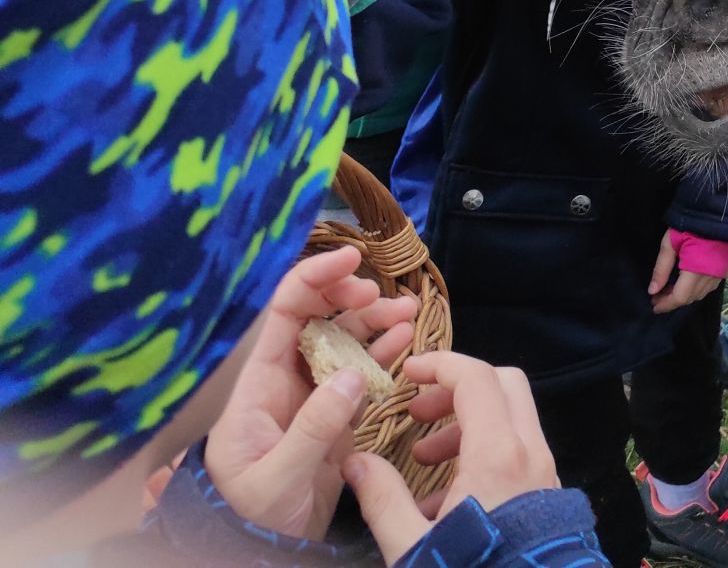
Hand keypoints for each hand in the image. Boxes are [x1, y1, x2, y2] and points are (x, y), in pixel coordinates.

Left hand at [204, 246, 417, 540]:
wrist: (259, 552)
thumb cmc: (250, 516)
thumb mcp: (276, 478)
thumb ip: (312, 428)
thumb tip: (351, 376)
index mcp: (258, 384)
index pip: (284, 312)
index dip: (315, 277)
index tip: (353, 258)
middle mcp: (284, 380)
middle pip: (318, 317)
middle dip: (351, 297)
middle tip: (384, 299)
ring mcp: (311, 396)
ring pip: (343, 341)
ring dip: (375, 322)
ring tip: (408, 315)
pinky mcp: (334, 416)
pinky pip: (360, 372)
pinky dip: (384, 353)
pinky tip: (405, 343)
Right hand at [343, 352, 559, 564]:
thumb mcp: (413, 545)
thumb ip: (382, 498)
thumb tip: (354, 462)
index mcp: (499, 454)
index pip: (476, 379)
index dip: (440, 365)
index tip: (407, 373)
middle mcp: (530, 452)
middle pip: (503, 385)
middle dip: (458, 389)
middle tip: (417, 415)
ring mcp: (544, 470)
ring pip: (512, 418)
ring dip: (468, 424)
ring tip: (424, 459)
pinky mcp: (547, 491)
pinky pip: (518, 451)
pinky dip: (484, 452)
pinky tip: (445, 498)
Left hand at [649, 233, 722, 313]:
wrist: (717, 213)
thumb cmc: (689, 226)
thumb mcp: (670, 243)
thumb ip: (662, 268)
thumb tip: (652, 291)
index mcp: (696, 271)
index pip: (680, 297)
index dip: (666, 304)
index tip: (653, 305)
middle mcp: (710, 277)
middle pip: (689, 298)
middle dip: (672, 301)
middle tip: (657, 296)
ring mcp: (719, 275)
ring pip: (699, 295)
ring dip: (684, 296)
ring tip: (669, 290)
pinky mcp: (724, 270)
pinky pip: (708, 288)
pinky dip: (695, 290)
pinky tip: (685, 284)